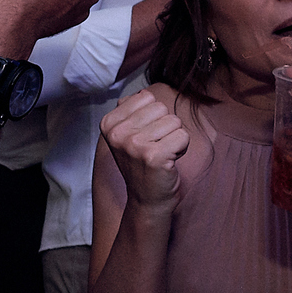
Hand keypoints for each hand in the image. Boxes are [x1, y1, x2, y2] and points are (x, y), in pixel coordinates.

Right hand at [100, 90, 188, 214]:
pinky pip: (183, 136)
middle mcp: (118, 133)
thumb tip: (139, 93)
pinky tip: (169, 160)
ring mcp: (134, 145)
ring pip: (174, 121)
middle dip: (165, 126)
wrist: (146, 199)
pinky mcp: (154, 156)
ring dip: (174, 138)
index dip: (152, 116)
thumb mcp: (126, 135)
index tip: (145, 136)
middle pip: (161, 107)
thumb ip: (130, 112)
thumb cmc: (141, 164)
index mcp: (109, 123)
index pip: (146, 97)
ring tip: (162, 154)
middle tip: (155, 146)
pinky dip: (182, 148)